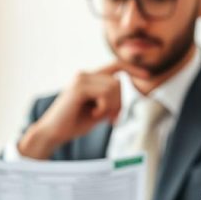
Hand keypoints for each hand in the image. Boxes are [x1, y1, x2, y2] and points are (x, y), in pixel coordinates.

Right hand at [17, 61, 149, 158]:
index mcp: (88, 78)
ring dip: (112, 106)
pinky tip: (93, 115)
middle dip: (120, 103)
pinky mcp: (79, 87)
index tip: (147, 76)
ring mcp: (81, 79)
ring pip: (114, 87)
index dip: (132, 69)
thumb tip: (124, 95)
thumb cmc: (74, 124)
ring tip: (99, 117)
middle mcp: (84, 74)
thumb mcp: (97, 110)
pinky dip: (104, 107)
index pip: (115, 66)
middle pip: (118, 82)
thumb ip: (109, 100)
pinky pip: (106, 93)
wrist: (53, 133)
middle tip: (112, 119)